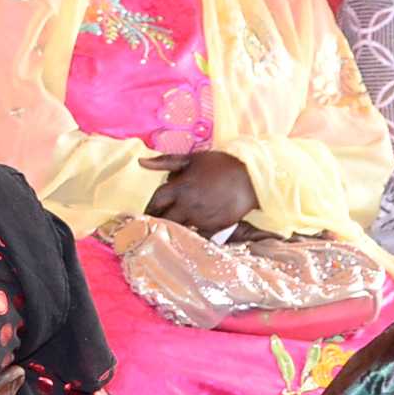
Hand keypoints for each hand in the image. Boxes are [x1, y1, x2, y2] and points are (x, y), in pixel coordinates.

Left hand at [140, 151, 257, 235]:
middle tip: (150, 224)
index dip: (148, 207)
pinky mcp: (214, 227)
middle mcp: (188, 205)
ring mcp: (201, 218)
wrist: (252, 178)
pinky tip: (189, 232)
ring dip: (172, 228)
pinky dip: (191, 234)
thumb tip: (141, 162)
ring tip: (168, 229)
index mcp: (180, 187)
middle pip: (163, 219)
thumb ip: (165, 161)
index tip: (143, 212)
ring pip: (178, 228)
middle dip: (156, 221)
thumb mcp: (192, 159)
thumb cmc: (220, 165)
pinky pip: (197, 235)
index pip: (155, 201)